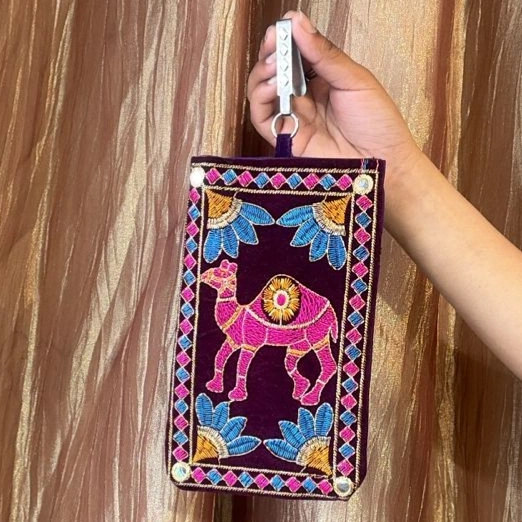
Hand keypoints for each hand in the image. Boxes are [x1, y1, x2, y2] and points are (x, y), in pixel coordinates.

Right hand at [247, 11, 422, 178]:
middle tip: (275, 43)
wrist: (382, 161)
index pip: (294, 55)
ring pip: (261, 93)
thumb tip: (299, 23)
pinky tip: (272, 87)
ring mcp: (294, 118)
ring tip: (274, 65)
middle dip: (270, 54)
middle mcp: (304, 97)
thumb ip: (324, 54)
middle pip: (273, 72)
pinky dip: (260, 100)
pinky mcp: (287, 139)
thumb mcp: (354, 79)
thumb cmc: (377, 122)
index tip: (282, 27)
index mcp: (322, 79)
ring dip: (261, 75)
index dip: (285, 40)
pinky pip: (261, 119)